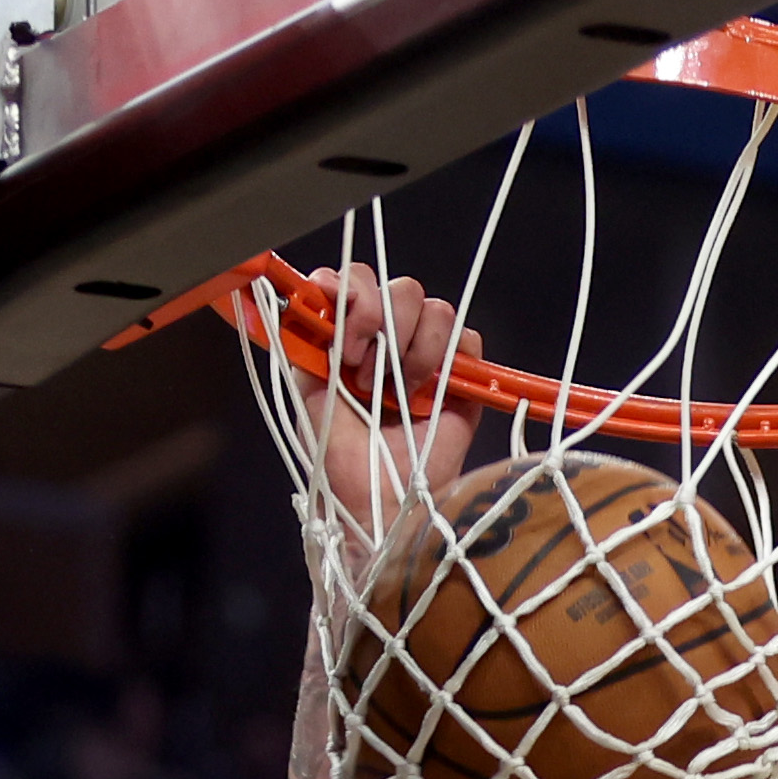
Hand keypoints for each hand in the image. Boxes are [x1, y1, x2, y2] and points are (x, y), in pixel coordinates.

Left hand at [290, 263, 481, 553]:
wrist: (374, 500)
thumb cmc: (338, 454)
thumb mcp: (308, 385)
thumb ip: (313, 334)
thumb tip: (325, 286)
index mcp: (353, 334)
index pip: (359, 278)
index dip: (352, 290)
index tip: (341, 328)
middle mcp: (391, 341)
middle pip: (401, 287)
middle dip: (381, 322)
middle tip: (364, 374)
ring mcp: (429, 360)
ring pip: (435, 309)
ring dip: (412, 347)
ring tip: (396, 393)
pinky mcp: (463, 383)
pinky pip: (468, 340)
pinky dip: (449, 357)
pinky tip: (425, 393)